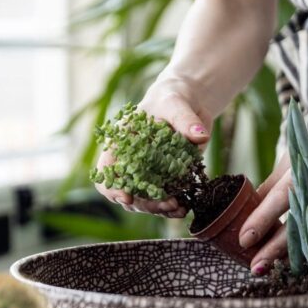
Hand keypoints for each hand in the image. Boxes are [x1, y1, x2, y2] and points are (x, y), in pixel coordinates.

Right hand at [95, 79, 211, 216]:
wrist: (188, 103)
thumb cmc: (172, 98)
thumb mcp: (176, 104)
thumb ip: (185, 120)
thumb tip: (200, 136)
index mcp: (121, 143)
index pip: (106, 170)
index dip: (112, 187)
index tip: (128, 197)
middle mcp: (130, 162)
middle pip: (126, 192)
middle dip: (145, 203)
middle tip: (167, 204)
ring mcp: (148, 174)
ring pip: (144, 201)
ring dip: (159, 209)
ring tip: (178, 208)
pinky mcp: (167, 180)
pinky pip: (164, 199)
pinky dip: (172, 207)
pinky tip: (184, 208)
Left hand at [238, 98, 307, 272]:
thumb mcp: (299, 152)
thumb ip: (277, 182)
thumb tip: (252, 208)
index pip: (284, 197)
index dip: (263, 219)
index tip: (244, 239)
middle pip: (303, 222)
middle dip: (277, 247)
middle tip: (256, 267)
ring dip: (295, 251)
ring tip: (272, 266)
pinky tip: (298, 256)